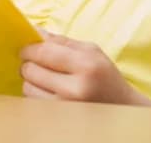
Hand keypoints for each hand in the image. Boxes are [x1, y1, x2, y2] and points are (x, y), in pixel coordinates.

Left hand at [20, 33, 150, 105]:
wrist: (123, 109)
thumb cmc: (104, 76)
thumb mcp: (90, 51)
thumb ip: (60, 41)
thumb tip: (33, 30)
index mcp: (86, 66)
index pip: (43, 52)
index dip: (29, 49)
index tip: (26, 49)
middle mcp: (76, 89)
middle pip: (31, 71)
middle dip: (29, 64)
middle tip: (37, 64)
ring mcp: (67, 108)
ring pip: (28, 88)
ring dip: (32, 82)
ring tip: (46, 80)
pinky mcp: (60, 119)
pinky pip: (33, 103)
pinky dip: (36, 95)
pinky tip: (49, 92)